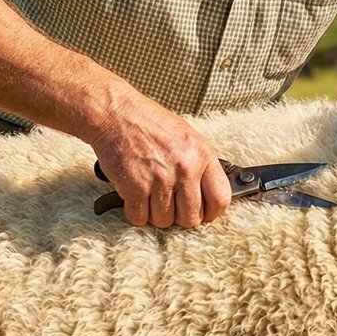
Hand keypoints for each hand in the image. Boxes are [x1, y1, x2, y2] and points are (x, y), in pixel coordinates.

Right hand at [89, 99, 231, 227]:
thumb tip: (210, 195)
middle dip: (180, 218)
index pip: (220, 199)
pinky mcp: (135, 188)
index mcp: (203, 154)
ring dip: (156, 215)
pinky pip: (140, 218)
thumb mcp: (188, 138)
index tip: (202, 213)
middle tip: (171, 206)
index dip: (211, 213)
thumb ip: (202, 165)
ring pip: (164, 221)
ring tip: (150, 196)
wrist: (116, 114)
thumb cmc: (150, 124)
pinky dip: (136, 213)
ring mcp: (160, 179)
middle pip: (191, 218)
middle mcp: (185, 168)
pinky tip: (135, 196)